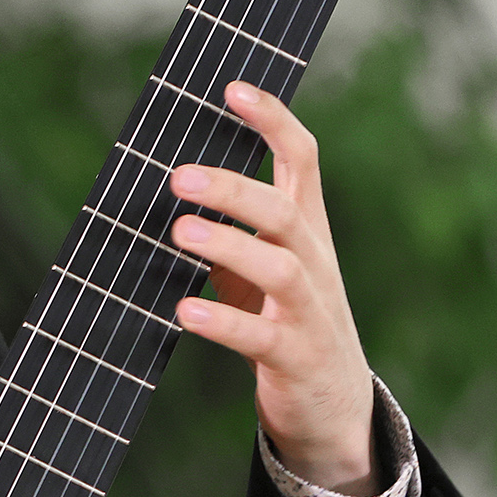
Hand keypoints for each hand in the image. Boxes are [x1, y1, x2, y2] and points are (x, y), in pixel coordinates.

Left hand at [167, 82, 377, 494]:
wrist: (334, 407)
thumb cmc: (283, 321)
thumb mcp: (262, 267)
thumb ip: (229, 228)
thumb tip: (162, 185)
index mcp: (306, 230)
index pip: (304, 159)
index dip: (273, 121)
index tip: (232, 89)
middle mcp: (314, 262)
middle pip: (285, 210)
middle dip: (234, 188)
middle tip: (178, 176)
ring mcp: (310, 311)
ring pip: (279, 268)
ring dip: (228, 246)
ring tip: (180, 232)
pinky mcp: (296, 358)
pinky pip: (260, 337)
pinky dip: (222, 321)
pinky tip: (184, 310)